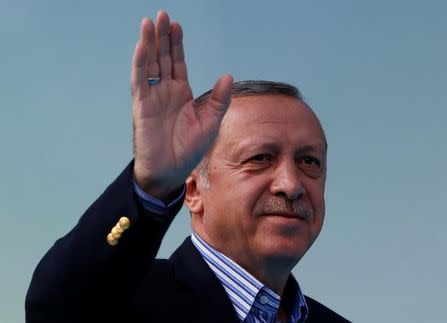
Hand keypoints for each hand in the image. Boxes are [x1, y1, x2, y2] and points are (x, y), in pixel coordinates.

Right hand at [131, 11, 232, 199]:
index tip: (177, 25)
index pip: (178, 63)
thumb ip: (219, 100)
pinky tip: (142, 47)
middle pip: (162, 58)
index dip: (177, 44)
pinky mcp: (142, 107)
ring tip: (150, 23)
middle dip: (162, 36)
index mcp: (182, 94)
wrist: (171, 172)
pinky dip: (140, 64)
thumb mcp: (211, 124)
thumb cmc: (189, 150)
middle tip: (162, 15)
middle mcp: (165, 92)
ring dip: (149, 44)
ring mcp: (152, 98)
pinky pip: (140, 81)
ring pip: (150, 64)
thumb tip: (228, 75)